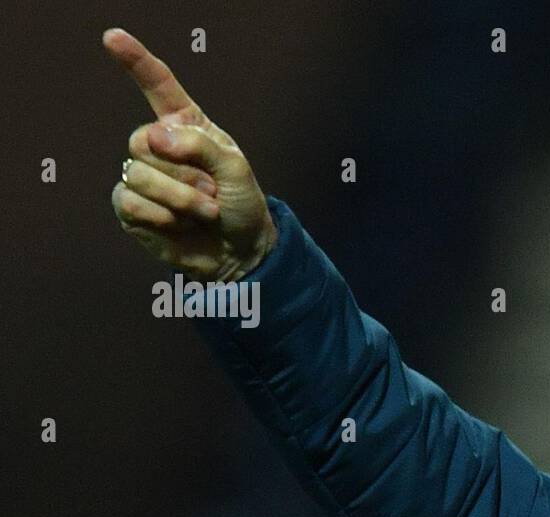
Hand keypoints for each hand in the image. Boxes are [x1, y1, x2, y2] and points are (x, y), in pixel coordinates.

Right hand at [104, 27, 276, 281]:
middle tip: (212, 194)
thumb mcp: (236, 170)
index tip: (112, 37)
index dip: (135, 61)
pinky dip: (162, 217)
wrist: (238, 250)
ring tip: (203, 212)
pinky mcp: (130, 206)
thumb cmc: (241, 205)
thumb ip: (200, 145)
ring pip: (139, 174)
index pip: (158, 86)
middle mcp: (160, 145)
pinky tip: (179, 225)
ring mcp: (141, 175)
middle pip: (144, 141)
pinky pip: (130, 202)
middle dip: (184, 174)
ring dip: (180, 200)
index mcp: (186, 126)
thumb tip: (156, 137)